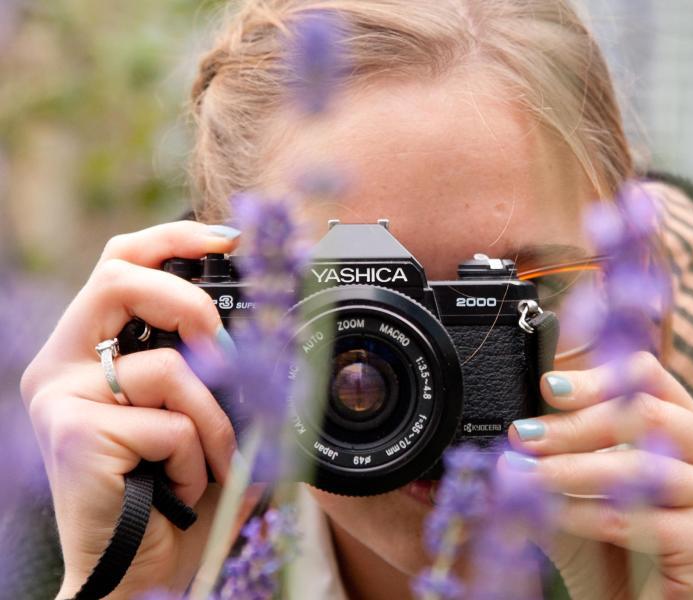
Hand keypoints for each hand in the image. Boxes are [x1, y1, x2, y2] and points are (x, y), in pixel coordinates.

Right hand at [20, 221, 241, 597]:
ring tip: (213, 461)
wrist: (139, 572)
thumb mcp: (195, 414)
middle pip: (120, 277)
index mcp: (90, 350)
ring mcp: (61, 398)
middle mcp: (63, 365)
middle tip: (223, 349)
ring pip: (170, 366)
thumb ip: (209, 366)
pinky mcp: (74, 436)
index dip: (173, 237)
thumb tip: (260, 323)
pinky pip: (171, 422)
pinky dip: (200, 455)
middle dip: (190, 302)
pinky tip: (185, 485)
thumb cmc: (172, 490)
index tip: (227, 238)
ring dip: (216, 420)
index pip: (120, 261)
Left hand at [505, 351, 692, 598]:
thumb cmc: (610, 544)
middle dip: (575, 426)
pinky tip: (552, 514)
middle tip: (523, 436)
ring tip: (525, 475)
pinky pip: (643, 520)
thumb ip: (557, 451)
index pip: (649, 377)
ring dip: (572, 470)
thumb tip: (517, 429)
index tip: (550, 387)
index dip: (597, 378)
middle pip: (646, 413)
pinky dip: (588, 515)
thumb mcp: (578, 485)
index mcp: (692, 425)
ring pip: (642, 467)